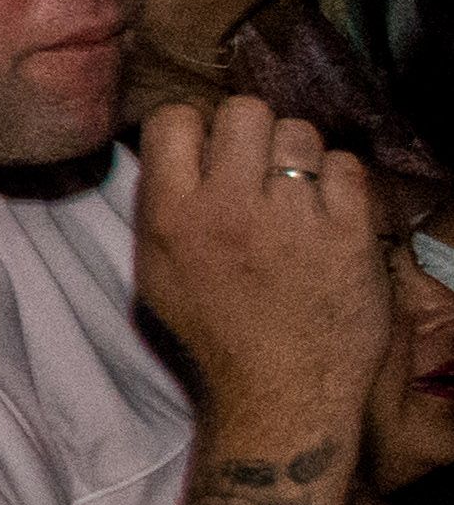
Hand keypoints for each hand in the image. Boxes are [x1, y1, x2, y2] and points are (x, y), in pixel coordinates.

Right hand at [136, 98, 388, 424]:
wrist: (281, 393)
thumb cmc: (214, 335)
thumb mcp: (155, 273)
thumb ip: (160, 209)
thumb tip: (177, 156)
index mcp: (172, 217)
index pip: (174, 119)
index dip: (193, 129)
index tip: (206, 153)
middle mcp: (229, 208)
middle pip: (244, 111)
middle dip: (251, 133)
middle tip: (258, 167)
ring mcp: (293, 219)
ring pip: (300, 132)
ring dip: (298, 156)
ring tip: (298, 191)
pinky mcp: (349, 234)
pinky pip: (348, 166)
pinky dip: (340, 181)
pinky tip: (329, 210)